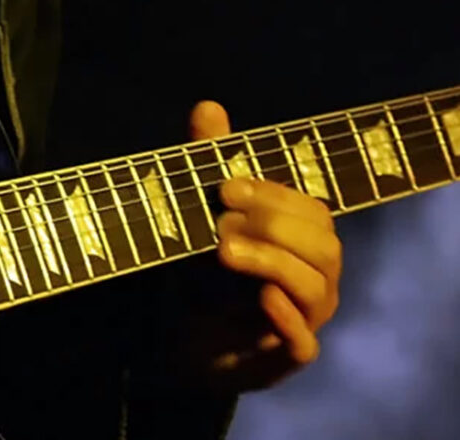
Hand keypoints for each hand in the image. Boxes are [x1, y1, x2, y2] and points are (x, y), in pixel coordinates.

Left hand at [187, 101, 340, 390]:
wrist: (183, 339)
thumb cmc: (203, 274)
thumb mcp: (201, 217)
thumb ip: (209, 165)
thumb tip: (207, 106)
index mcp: (304, 240)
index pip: (309, 209)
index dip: (271, 196)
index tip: (225, 188)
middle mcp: (316, 275)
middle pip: (322, 243)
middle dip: (273, 225)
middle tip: (221, 221)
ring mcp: (306, 318)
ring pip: (316, 286)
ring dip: (272, 263)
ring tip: (225, 251)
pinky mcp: (287, 356)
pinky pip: (303, 342)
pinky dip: (287, 319)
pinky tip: (262, 299)